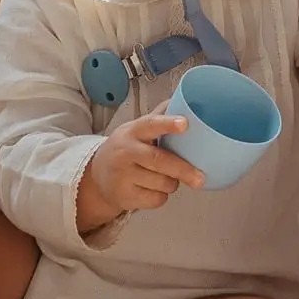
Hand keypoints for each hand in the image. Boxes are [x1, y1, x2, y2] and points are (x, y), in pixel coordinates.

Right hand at [84, 111, 204, 221]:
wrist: (97, 176)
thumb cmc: (128, 149)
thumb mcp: (138, 130)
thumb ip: (160, 116)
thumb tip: (187, 99)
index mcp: (133, 131)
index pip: (150, 124)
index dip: (168, 124)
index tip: (185, 124)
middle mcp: (126, 152)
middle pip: (160, 161)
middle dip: (183, 170)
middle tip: (200, 178)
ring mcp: (123, 176)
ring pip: (163, 183)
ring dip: (172, 183)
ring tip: (166, 177)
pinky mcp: (125, 196)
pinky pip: (157, 199)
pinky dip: (162, 196)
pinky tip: (153, 188)